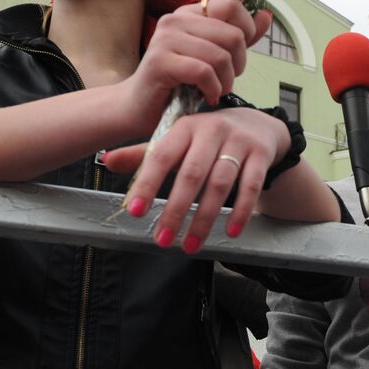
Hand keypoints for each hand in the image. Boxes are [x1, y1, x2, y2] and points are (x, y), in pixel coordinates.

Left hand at [105, 108, 290, 251]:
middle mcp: (212, 131)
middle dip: (175, 210)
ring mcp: (238, 142)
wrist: (257, 124)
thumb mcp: (178, 140)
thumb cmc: (208, 138)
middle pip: (191, 174)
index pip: (161, 156)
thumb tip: (108, 161)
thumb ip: (146, 154)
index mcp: (185, 127)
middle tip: (162, 239)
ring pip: (219, 184)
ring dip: (204, 219)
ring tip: (190, 244)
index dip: (147, 184)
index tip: (134, 212)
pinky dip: (240, 211)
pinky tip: (230, 232)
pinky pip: (250, 187)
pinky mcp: (261, 155)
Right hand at [118, 0, 271, 132]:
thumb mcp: (214, 55)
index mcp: (189, 13)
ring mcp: (166, 38)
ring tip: (216, 89)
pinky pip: (204, 72)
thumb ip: (240, 36)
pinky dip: (213, 89)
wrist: (140, 107)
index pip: (232, 6)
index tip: (238, 55)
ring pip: (220, 56)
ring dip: (226, 81)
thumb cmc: (180, 82)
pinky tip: (207, 96)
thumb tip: (266, 15)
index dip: (247, 30)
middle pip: (233, 35)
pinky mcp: (160, 61)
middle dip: (238, 64)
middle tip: (226, 79)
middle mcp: (175, 19)